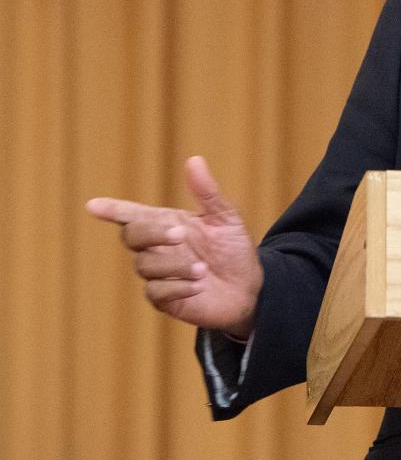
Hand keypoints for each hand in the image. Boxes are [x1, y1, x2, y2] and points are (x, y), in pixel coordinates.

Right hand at [86, 156, 263, 338]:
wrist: (249, 287)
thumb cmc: (234, 249)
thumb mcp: (226, 218)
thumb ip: (208, 192)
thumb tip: (194, 160)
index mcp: (168, 223)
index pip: (132, 215)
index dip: (112, 209)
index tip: (93, 205)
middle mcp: (158, 247)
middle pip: (132, 236)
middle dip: (152, 233)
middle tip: (181, 235)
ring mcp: (158, 273)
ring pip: (145, 265)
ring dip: (175, 265)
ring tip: (203, 268)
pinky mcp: (164, 299)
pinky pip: (156, 292)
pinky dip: (177, 287)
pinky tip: (198, 286)